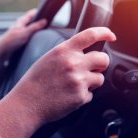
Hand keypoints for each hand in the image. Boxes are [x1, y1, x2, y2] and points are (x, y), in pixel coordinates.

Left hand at [0, 9, 45, 80]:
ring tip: (46, 32)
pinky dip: (35, 35)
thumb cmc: (11, 41)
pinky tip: (38, 39)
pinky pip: (30, 34)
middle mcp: (21, 25)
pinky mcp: (21, 38)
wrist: (2, 51)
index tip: (49, 14)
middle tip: (50, 24)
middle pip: (33, 20)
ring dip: (38, 29)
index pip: (33, 13)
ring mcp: (21, 31)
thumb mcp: (25, 33)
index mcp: (21, 20)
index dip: (41, 12)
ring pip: (32, 28)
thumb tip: (45, 21)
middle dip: (41, 21)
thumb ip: (35, 27)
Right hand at [0, 27, 115, 137]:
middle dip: (101, 64)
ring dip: (92, 81)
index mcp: (64, 50)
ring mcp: (79, 80)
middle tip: (93, 68)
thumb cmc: (35, 81)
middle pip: (103, 58)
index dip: (105, 33)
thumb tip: (86, 51)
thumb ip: (68, 52)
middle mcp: (74, 63)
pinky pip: (91, 94)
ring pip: (100, 78)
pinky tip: (69, 95)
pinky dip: (83, 95)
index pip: (91, 35)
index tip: (110, 36)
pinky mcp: (81, 96)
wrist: (27, 103)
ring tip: (75, 85)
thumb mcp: (49, 57)